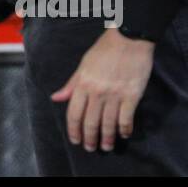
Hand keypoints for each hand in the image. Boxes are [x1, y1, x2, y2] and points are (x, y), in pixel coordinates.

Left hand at [50, 28, 154, 151]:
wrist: (129, 38)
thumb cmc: (104, 50)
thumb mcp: (83, 65)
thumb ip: (71, 84)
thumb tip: (56, 98)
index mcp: (83, 84)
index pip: (74, 113)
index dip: (74, 130)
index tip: (76, 140)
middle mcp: (97, 92)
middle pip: (90, 122)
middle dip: (89, 138)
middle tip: (91, 148)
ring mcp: (115, 94)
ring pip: (108, 123)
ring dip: (107, 138)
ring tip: (106, 146)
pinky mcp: (132, 95)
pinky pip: (126, 118)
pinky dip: (124, 129)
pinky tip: (123, 134)